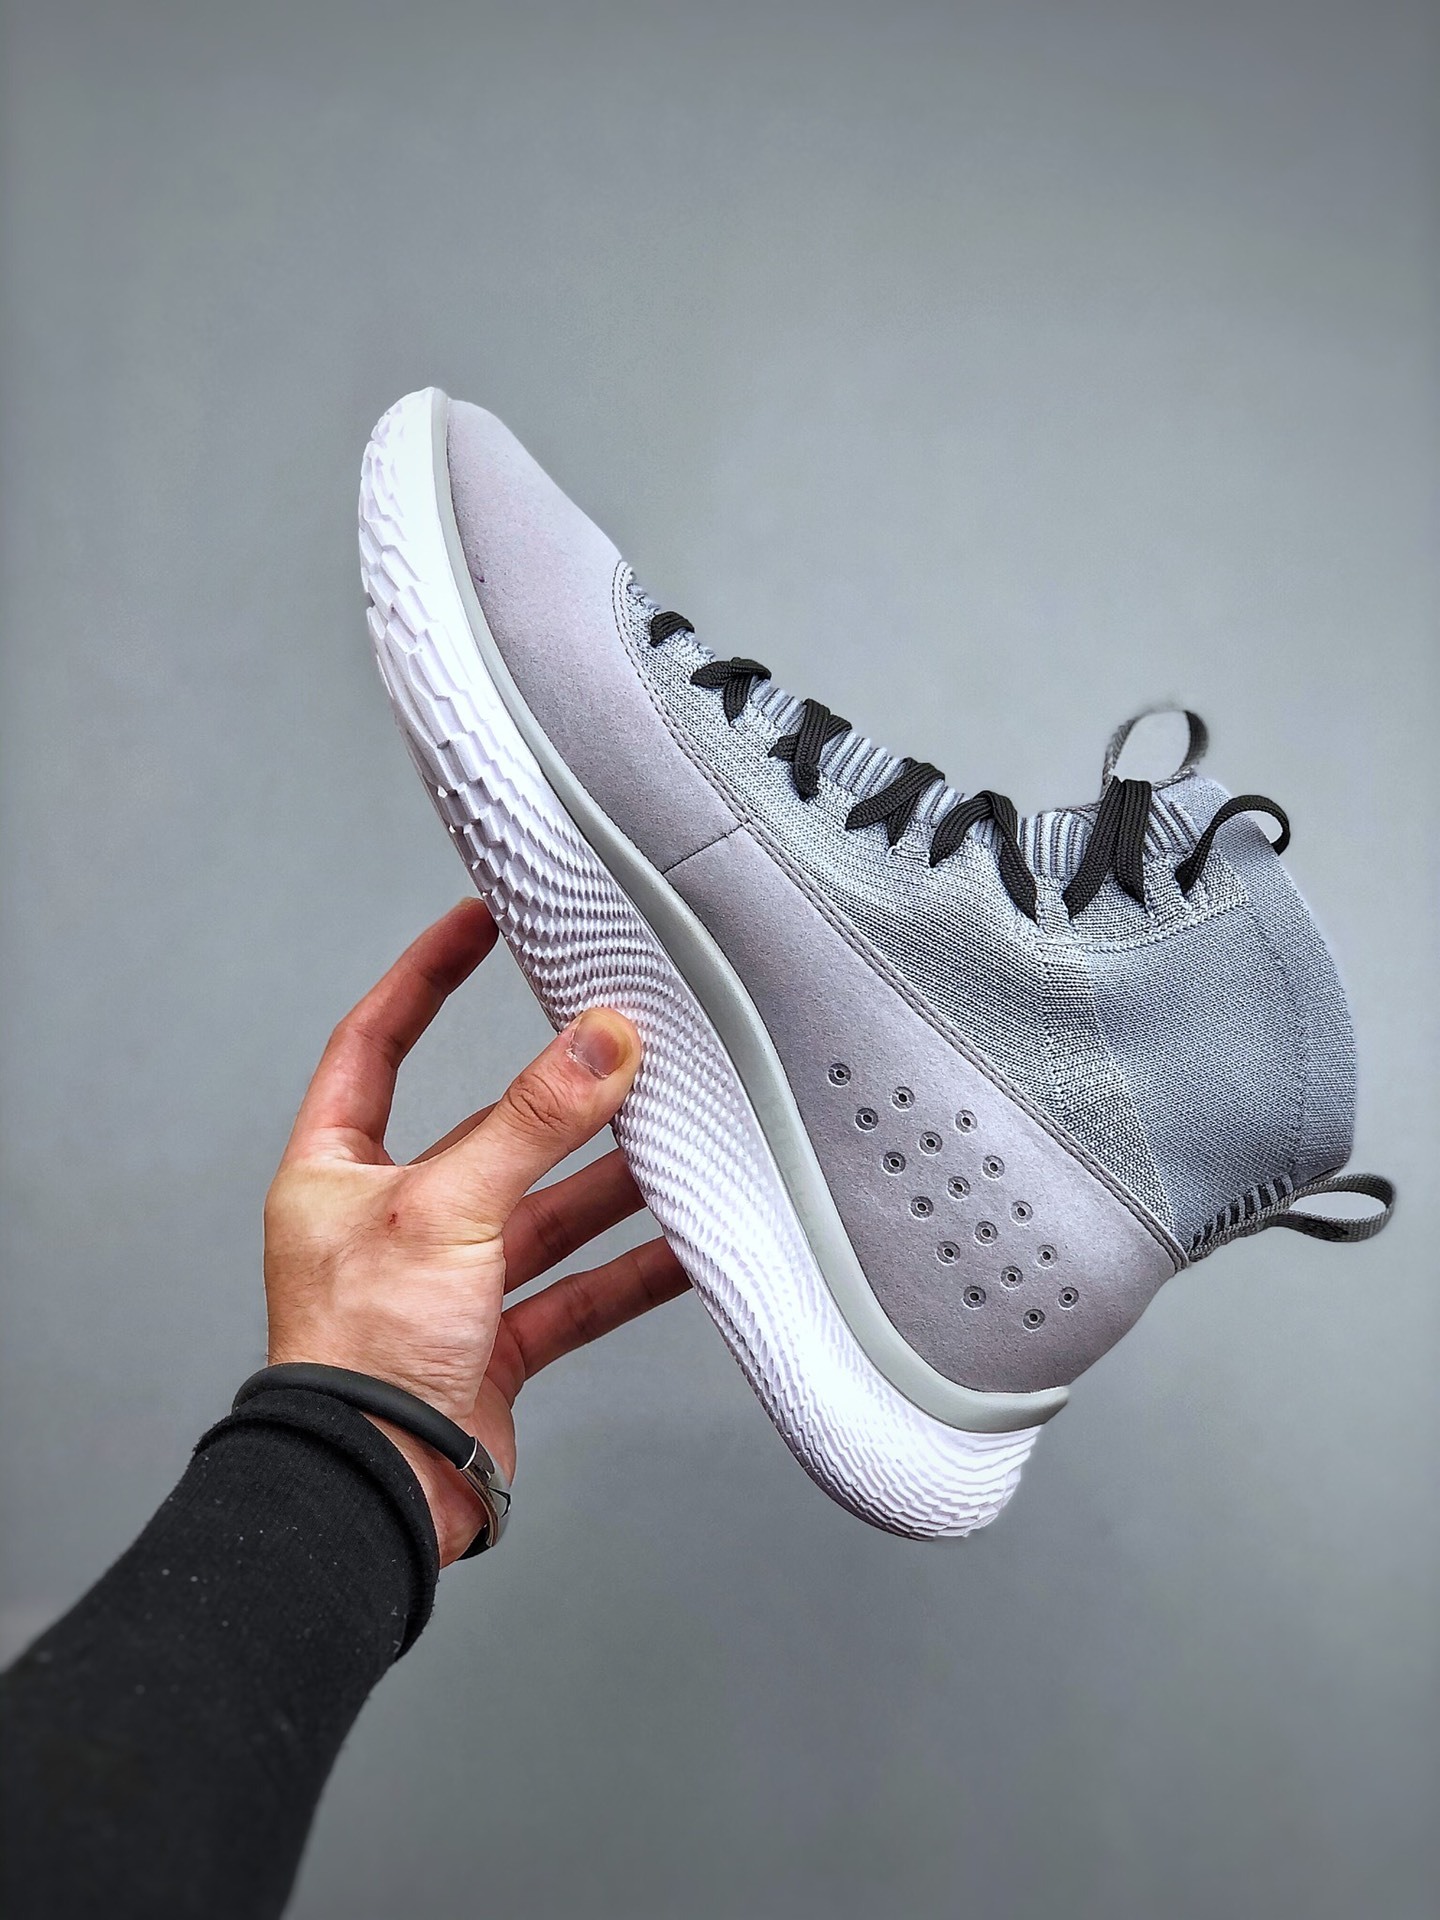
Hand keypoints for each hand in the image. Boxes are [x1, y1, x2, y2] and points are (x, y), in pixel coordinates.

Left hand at [263, 898, 688, 1562]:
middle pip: (489, 1133)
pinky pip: (580, 1290)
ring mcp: (449, 1283)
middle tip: (628, 1043)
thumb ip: (532, 1123)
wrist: (375, 1498)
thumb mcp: (445, 1210)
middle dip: (561, 1097)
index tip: (479, 921)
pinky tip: (693, 1246)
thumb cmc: (359, 1356)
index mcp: (338, 1171)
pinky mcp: (497, 1342)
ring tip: (682, 1137)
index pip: (375, 1043)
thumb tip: (602, 1039)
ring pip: (546, 1212)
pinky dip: (635, 1269)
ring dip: (613, 1182)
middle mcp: (392, 1219)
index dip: (424, 977)